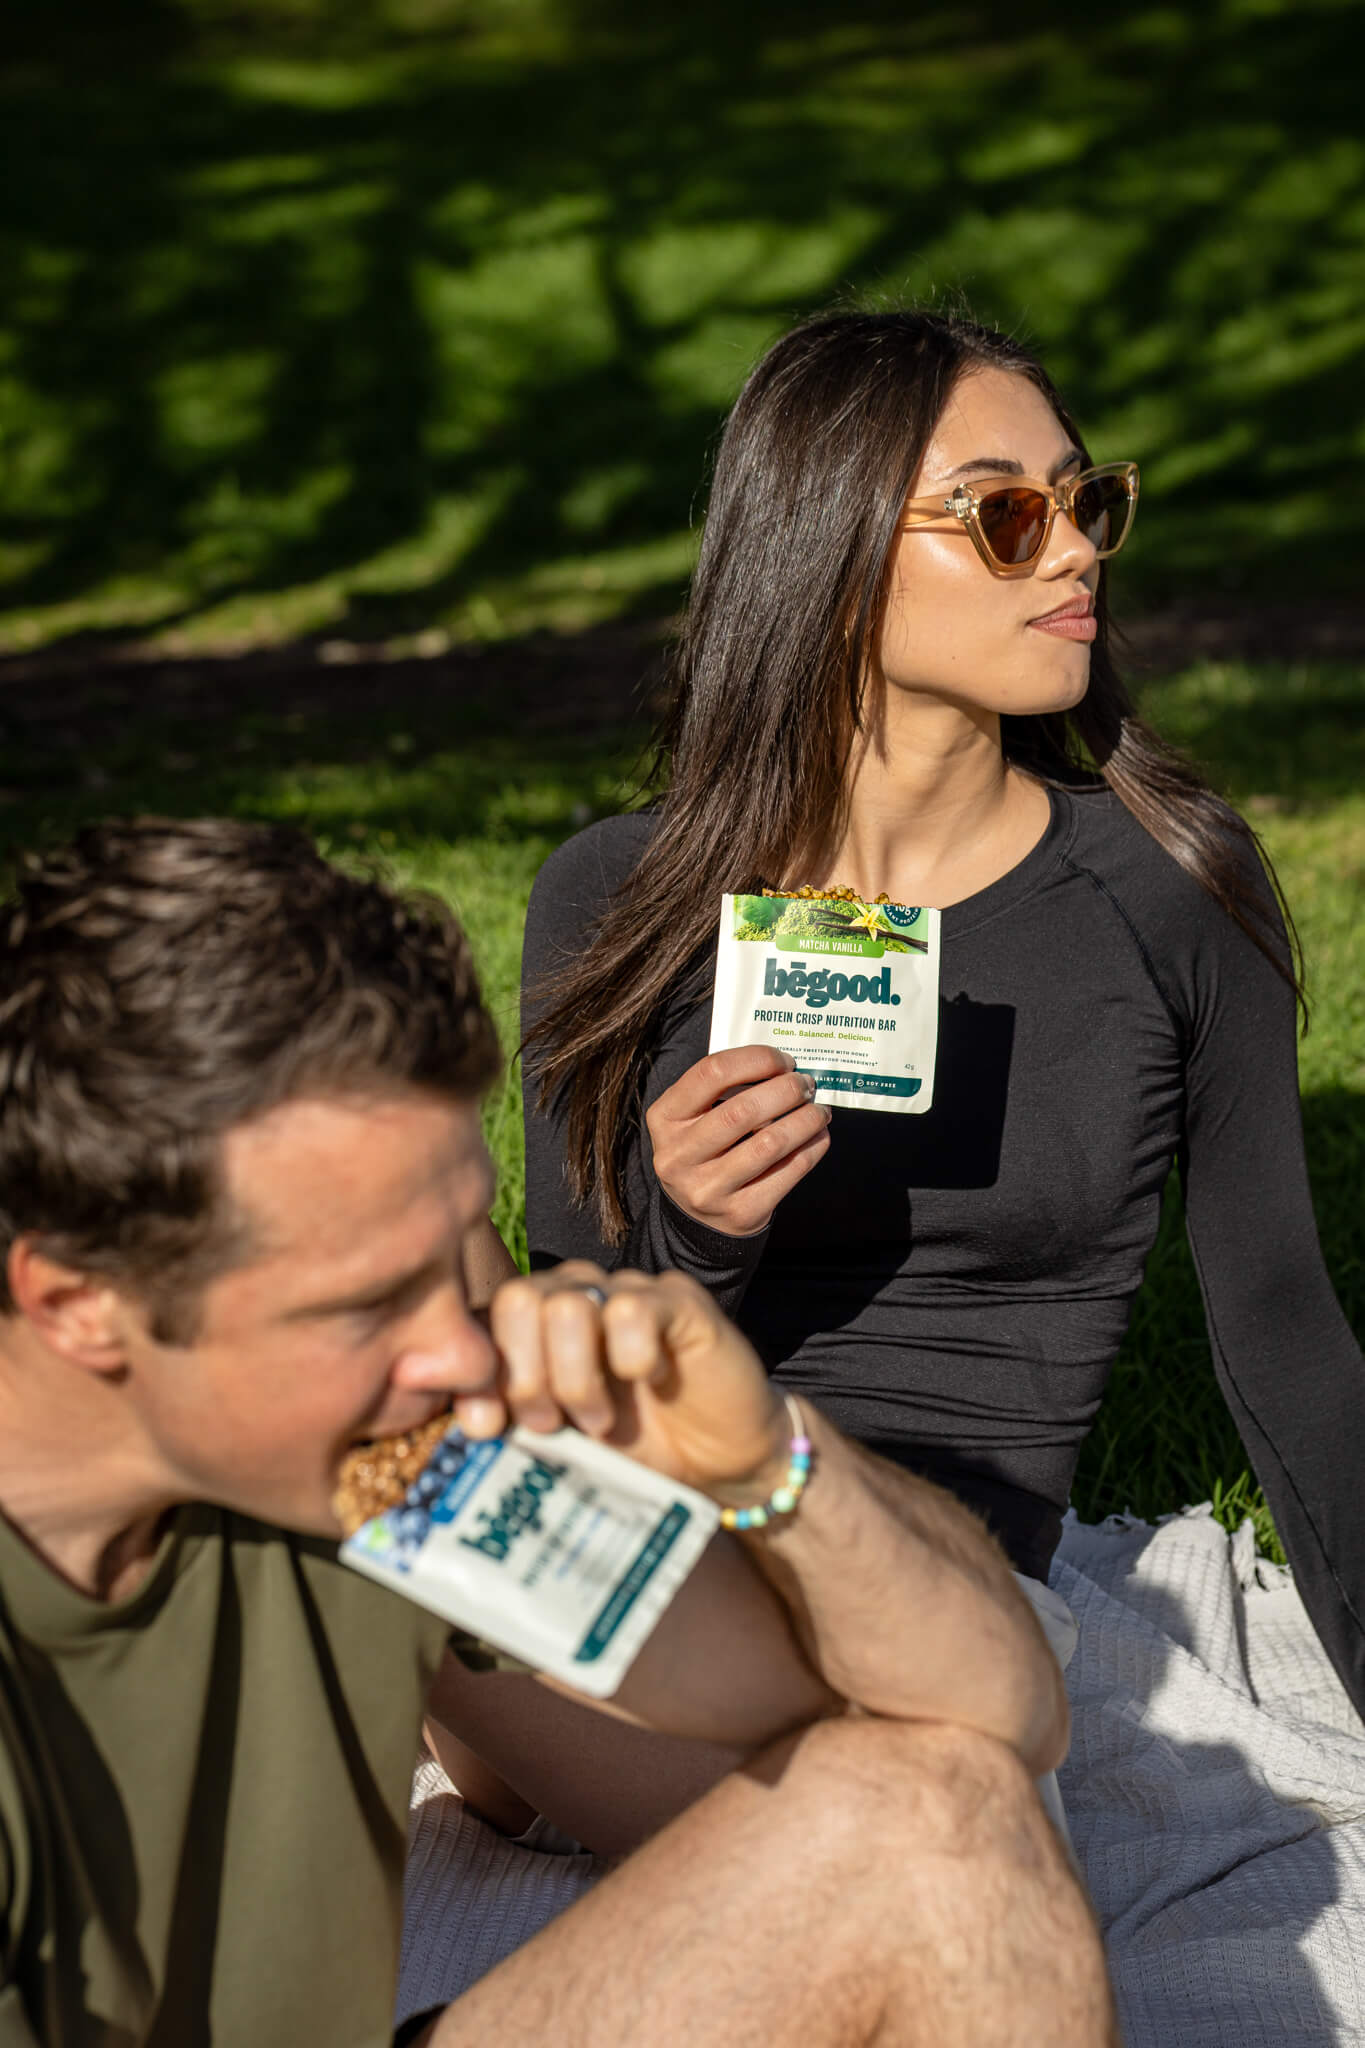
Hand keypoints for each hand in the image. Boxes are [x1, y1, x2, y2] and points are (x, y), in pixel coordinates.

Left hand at [464, 1262, 788, 1497]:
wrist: (720, 1463)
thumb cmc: (635, 1450)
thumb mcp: (559, 1441)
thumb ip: (512, 1419)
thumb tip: (467, 1418)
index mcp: (539, 1323)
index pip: (484, 1317)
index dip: (479, 1375)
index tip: (486, 1429)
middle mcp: (577, 1293)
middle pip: (518, 1299)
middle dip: (525, 1375)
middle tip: (551, 1423)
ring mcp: (627, 1291)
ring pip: (566, 1305)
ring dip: (575, 1377)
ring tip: (598, 1419)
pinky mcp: (677, 1300)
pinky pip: (632, 1309)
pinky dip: (631, 1357)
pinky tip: (650, 1380)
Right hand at [646, 1045, 831, 1237]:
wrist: (698, 1219)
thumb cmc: (703, 1151)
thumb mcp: (692, 1118)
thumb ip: (724, 1090)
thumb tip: (784, 1069)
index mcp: (664, 1118)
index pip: (712, 1073)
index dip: (756, 1059)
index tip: (783, 1061)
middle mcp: (679, 1155)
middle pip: (743, 1110)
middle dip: (786, 1090)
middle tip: (806, 1085)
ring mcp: (708, 1188)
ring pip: (769, 1143)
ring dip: (805, 1120)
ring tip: (819, 1110)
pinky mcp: (740, 1212)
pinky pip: (788, 1173)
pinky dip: (811, 1149)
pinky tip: (819, 1136)